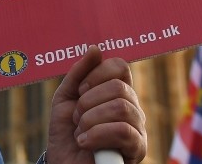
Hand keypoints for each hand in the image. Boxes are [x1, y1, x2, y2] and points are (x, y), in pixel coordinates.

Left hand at [46, 45, 146, 163]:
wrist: (64, 162)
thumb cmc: (67, 132)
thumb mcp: (65, 98)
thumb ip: (78, 73)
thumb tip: (95, 49)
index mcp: (117, 92)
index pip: (120, 66)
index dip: (97, 74)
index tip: (80, 90)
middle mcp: (132, 107)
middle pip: (119, 87)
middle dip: (88, 101)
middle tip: (77, 117)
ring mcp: (138, 128)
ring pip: (121, 108)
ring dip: (90, 119)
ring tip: (80, 132)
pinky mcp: (138, 149)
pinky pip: (124, 131)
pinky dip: (97, 135)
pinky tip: (85, 142)